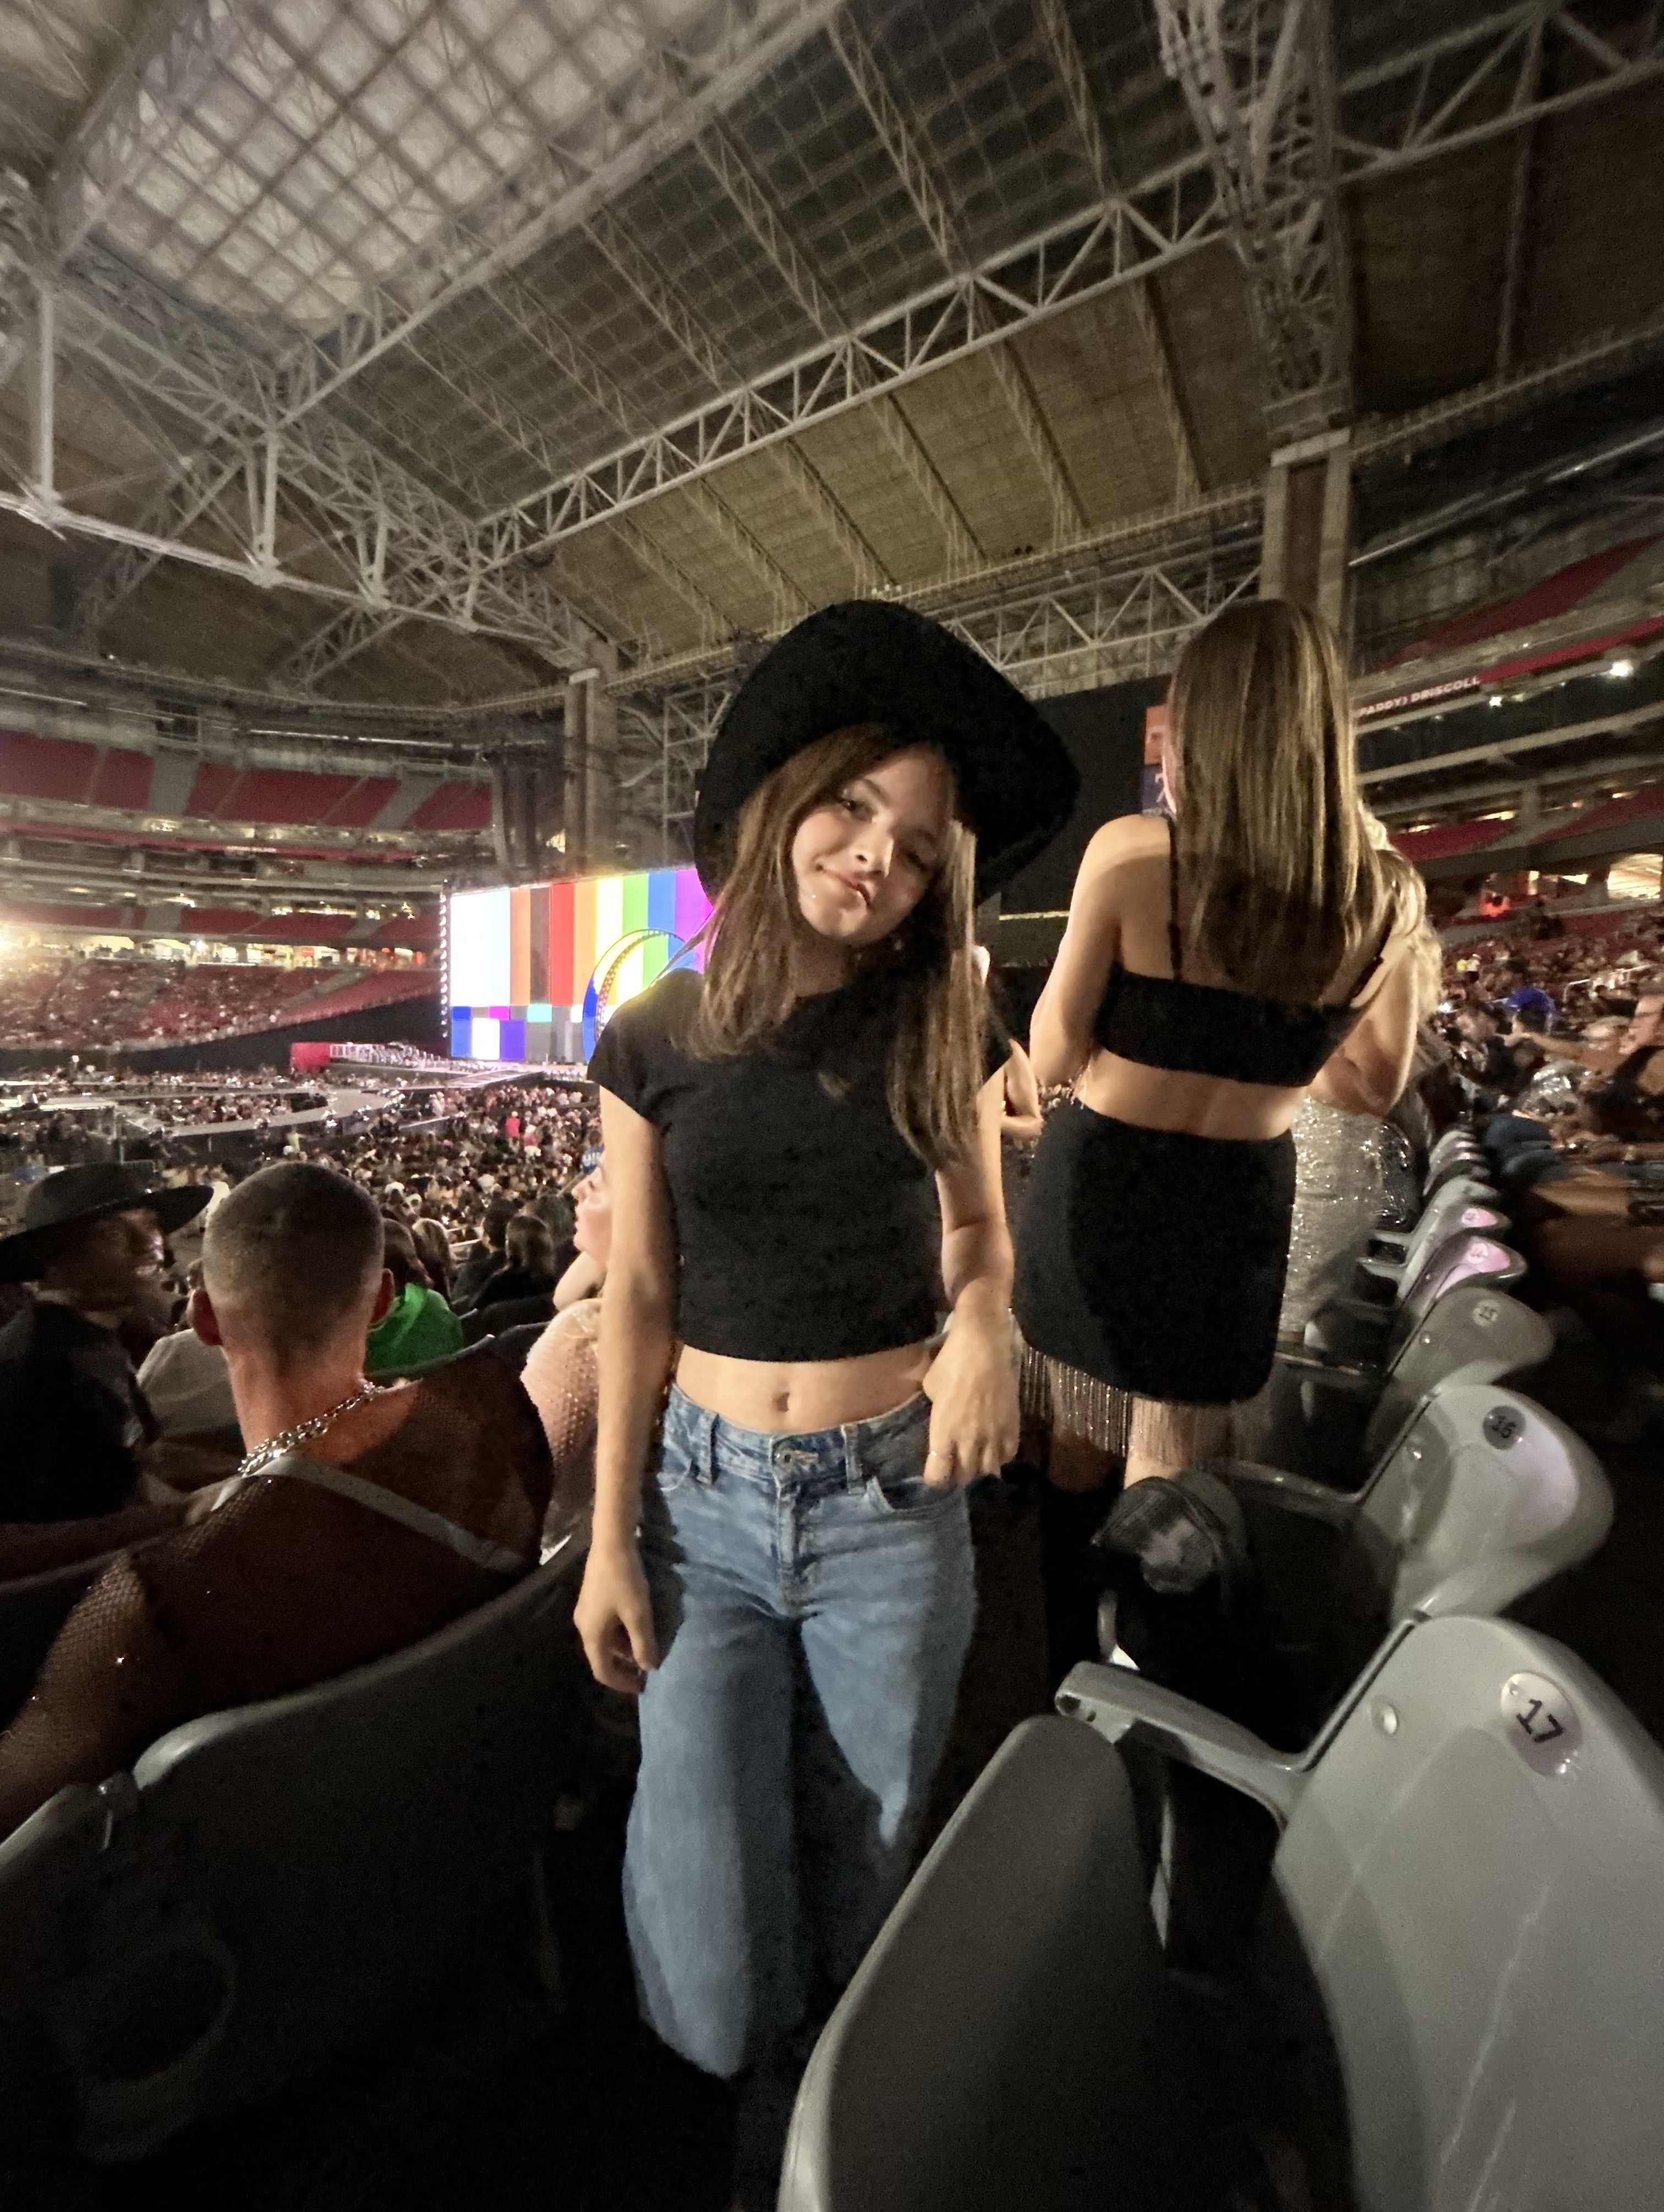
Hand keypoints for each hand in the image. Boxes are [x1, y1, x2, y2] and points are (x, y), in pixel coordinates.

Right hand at [574, 1536, 659, 1693]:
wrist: (611, 1542)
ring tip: (646, 1648)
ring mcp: (586, 1611)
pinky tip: (637, 1626)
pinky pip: (605, 1625)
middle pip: (603, 1656)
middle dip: (624, 1665)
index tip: (642, 1688)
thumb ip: (644, 1644)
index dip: (622, 1683)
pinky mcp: (592, 1598)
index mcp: (592, 1635)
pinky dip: (620, 1632)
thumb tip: (648, 1668)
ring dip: (624, 1648)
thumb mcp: (638, 1614)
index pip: (603, 1671)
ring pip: (605, 1640)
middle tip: (646, 1668)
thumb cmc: (625, 1580)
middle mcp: (584, 1626)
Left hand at [921, 1313, 1018, 1485]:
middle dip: (957, 1476)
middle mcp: (968, 1440)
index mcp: (943, 1432)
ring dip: (979, 1469)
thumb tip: (943, 1419)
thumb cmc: (951, 1362)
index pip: (939, 1473)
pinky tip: (995, 1451)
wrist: (984, 1346)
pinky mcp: (1012, 1426)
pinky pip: (1008, 1455)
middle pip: (964, 1475)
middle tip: (954, 1468)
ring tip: (976, 1461)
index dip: (935, 1479)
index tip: (934, 1475)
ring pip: (988, 1469)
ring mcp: (993, 1435)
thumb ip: (937, 1412)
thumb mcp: (931, 1388)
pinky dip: (1001, 1458)